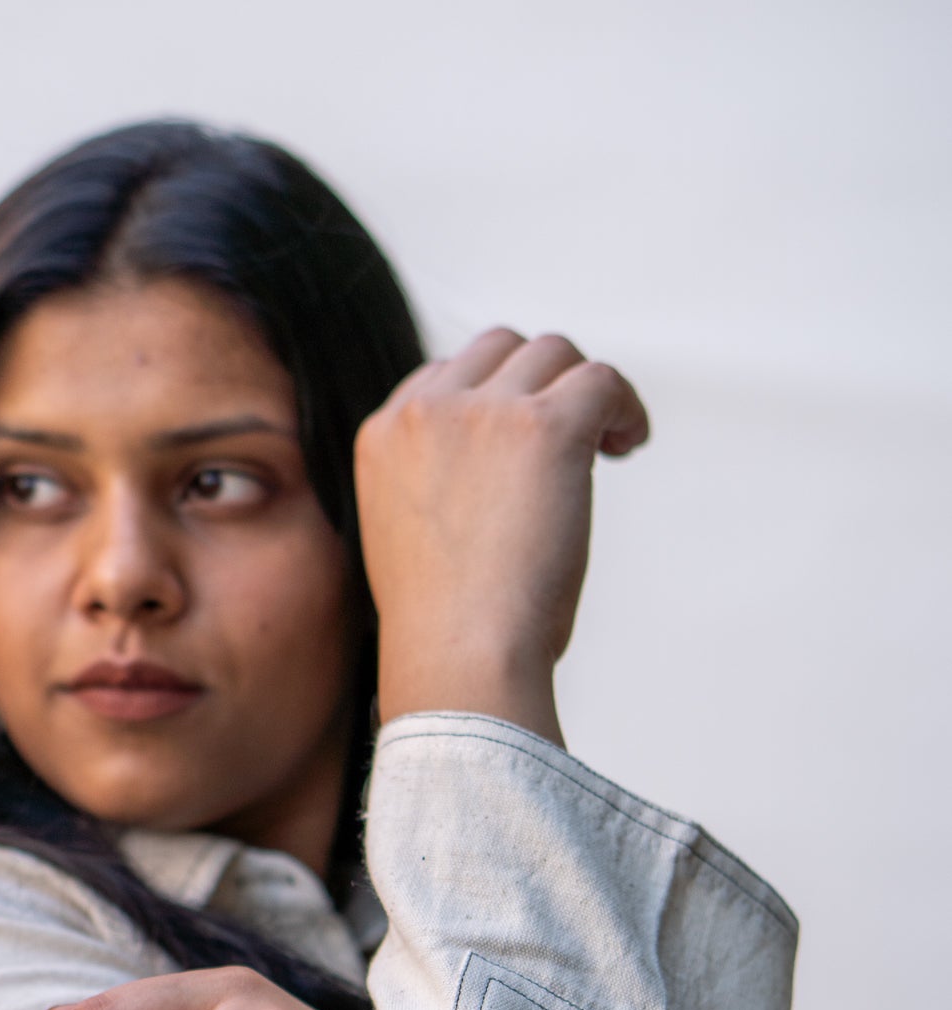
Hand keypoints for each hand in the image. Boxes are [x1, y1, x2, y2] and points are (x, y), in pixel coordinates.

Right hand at [354, 329, 649, 740]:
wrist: (460, 660)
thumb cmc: (445, 631)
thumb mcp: (411, 537)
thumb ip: (436, 486)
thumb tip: (498, 479)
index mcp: (383, 435)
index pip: (445, 374)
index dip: (496, 399)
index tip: (522, 443)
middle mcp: (426, 410)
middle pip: (500, 349)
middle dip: (540, 383)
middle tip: (575, 438)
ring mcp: (484, 412)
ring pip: (554, 354)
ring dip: (584, 392)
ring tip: (608, 446)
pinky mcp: (544, 427)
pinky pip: (602, 381)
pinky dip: (624, 407)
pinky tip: (627, 447)